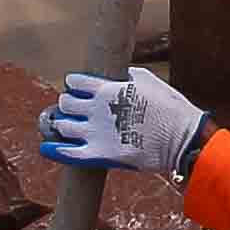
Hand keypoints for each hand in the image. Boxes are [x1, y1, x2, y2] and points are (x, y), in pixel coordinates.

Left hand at [42, 65, 207, 176]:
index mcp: (108, 88)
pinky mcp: (99, 154)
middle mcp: (97, 109)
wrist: (182, 139)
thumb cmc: (170, 108)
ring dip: (62, 125)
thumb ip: (128, 76)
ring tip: (66, 127)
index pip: (75, 82)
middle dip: (67, 105)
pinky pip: (68, 153)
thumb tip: (120, 75)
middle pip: (65, 103)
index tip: (77, 89)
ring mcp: (96, 133)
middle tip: (73, 110)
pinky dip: (55, 150)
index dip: (74, 85)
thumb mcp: (149, 81)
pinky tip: (47, 147)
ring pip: (63, 126)